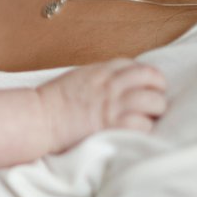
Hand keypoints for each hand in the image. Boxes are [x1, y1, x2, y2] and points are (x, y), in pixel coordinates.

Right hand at [37, 59, 167, 151]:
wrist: (39, 118)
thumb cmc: (52, 102)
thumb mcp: (77, 78)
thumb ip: (98, 79)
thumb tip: (114, 83)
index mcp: (101, 71)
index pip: (135, 66)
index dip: (145, 76)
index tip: (146, 86)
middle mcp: (111, 85)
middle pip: (151, 78)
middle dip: (157, 90)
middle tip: (154, 102)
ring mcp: (113, 105)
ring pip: (154, 101)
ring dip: (156, 110)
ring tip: (149, 117)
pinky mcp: (112, 125)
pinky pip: (143, 124)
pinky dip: (145, 128)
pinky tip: (137, 130)